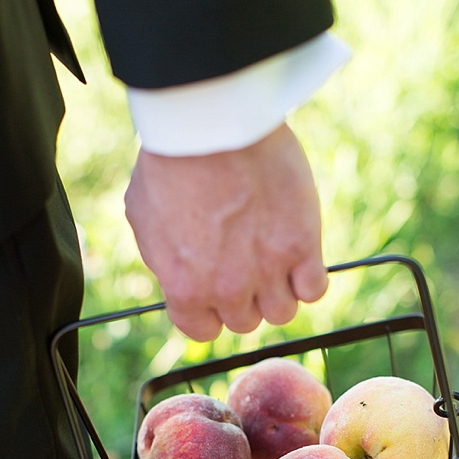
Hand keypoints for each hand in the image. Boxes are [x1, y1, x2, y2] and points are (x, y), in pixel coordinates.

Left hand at [123, 122, 328, 341]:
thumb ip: (165, 259)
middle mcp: (226, 289)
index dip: (209, 310)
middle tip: (245, 262)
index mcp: (184, 289)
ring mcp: (267, 270)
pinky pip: (315, 289)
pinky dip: (309, 276)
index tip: (215, 289)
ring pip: (283, 311)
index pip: (202, 331)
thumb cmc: (169, 166)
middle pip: (245, 321)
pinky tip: (298, 253)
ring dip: (279, 290)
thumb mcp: (144, 220)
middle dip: (244, 296)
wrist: (210, 128)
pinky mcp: (303, 246)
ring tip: (272, 256)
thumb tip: (177, 274)